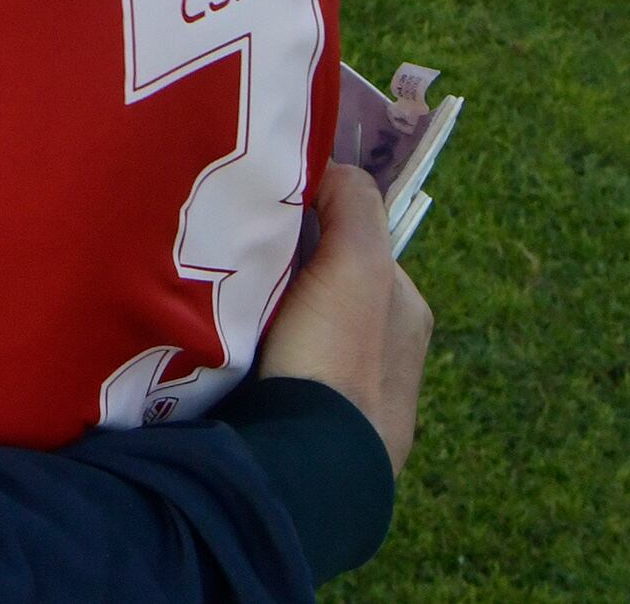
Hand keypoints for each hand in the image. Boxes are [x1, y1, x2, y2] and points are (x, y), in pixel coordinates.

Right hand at [258, 164, 431, 474]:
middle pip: (326, 290)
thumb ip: (352, 201)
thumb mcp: (357, 260)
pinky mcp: (318, 436)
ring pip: (301, 336)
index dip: (313, 230)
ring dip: (268, 326)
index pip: (356, 246)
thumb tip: (328, 169)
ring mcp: (356, 402)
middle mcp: (392, 356)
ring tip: (222, 318)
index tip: (267, 231)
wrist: (310, 461)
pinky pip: (283, 379)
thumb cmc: (337, 355)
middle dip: (288, 281)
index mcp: (407, 313)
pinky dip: (260, 367)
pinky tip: (229, 362)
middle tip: (238, 273)